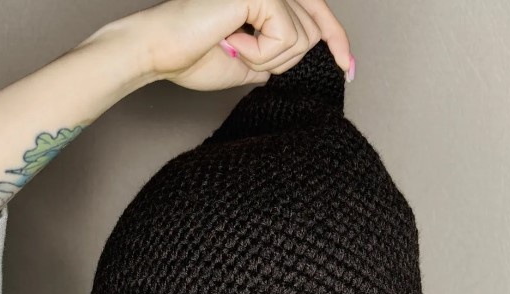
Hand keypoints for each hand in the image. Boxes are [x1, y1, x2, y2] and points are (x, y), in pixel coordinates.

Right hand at [138, 0, 351, 90]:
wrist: (159, 52)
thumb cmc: (191, 56)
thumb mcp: (248, 65)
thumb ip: (275, 58)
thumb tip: (294, 62)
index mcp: (267, 0)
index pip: (318, 16)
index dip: (338, 41)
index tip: (350, 69)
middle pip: (313, 33)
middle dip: (283, 61)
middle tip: (244, 58)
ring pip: (302, 39)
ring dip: (268, 59)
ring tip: (233, 47)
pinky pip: (285, 37)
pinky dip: (260, 53)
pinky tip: (231, 42)